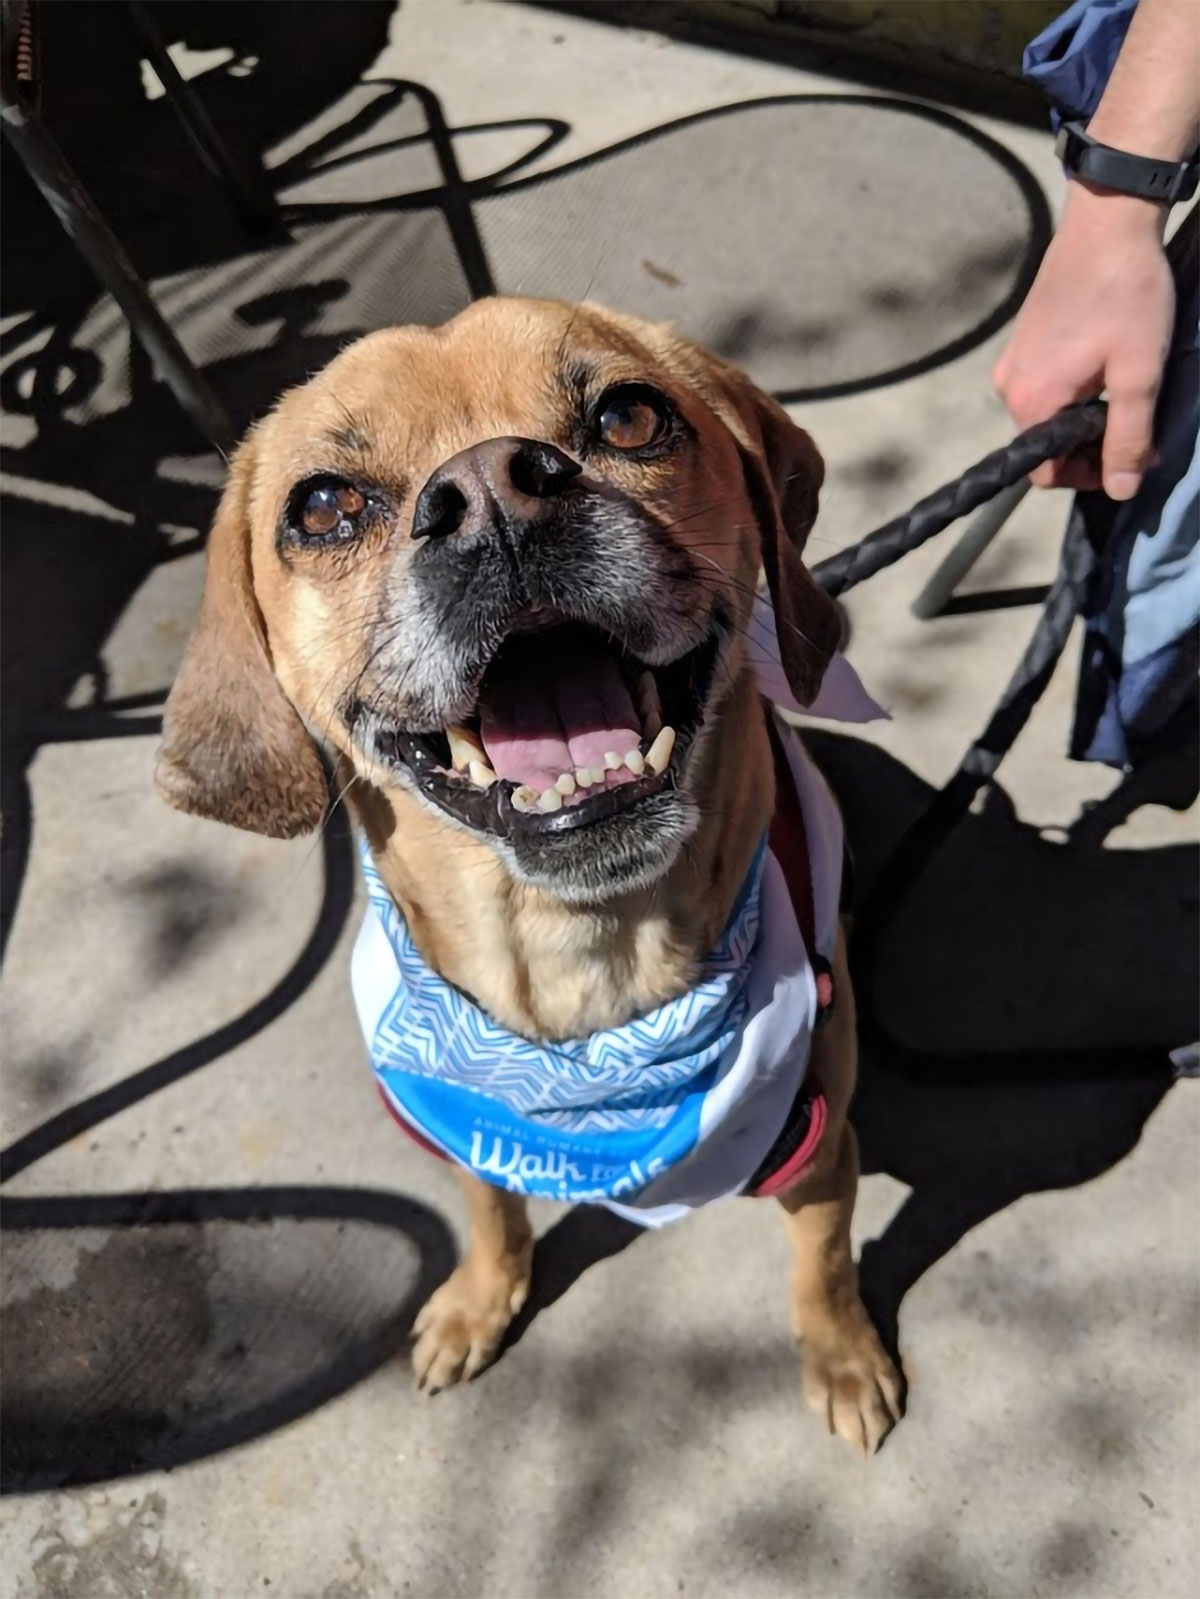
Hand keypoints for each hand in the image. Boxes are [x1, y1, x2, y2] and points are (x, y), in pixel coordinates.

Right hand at [993, 183, 1174, 498]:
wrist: (1108, 221)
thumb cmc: (1127, 295)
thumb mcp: (1139, 374)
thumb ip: (1128, 438)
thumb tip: (1121, 489)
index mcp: (1031, 402)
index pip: (1046, 472)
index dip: (1089, 475)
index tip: (1129, 457)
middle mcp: (1008, 388)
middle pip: (1045, 444)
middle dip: (1089, 444)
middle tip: (1136, 425)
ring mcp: (1011, 362)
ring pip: (1045, 414)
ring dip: (1083, 416)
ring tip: (1123, 389)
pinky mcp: (1021, 341)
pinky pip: (1043, 386)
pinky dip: (1073, 390)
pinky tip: (1104, 364)